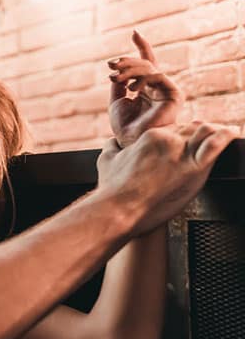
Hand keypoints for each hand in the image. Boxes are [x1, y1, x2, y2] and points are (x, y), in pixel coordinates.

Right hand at [97, 122, 236, 234]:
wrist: (118, 208)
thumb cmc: (111, 189)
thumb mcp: (106, 160)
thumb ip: (112, 147)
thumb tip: (113, 142)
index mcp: (150, 137)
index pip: (175, 130)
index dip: (181, 137)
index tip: (183, 145)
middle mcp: (168, 140)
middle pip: (192, 130)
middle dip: (197, 136)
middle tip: (201, 144)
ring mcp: (182, 152)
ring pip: (206, 132)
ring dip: (214, 133)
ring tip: (223, 135)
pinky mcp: (194, 168)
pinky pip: (217, 144)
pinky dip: (227, 136)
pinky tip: (233, 133)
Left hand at [108, 31, 183, 146]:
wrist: (131, 141)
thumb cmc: (124, 126)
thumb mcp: (116, 101)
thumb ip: (119, 83)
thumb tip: (117, 68)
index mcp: (146, 88)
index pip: (146, 63)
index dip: (141, 48)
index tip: (134, 33)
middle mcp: (158, 87)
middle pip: (145, 64)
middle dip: (127, 62)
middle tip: (111, 65)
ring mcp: (167, 90)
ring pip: (149, 68)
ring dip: (130, 70)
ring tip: (115, 76)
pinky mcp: (174, 95)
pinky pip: (157, 76)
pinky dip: (142, 78)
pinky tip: (131, 88)